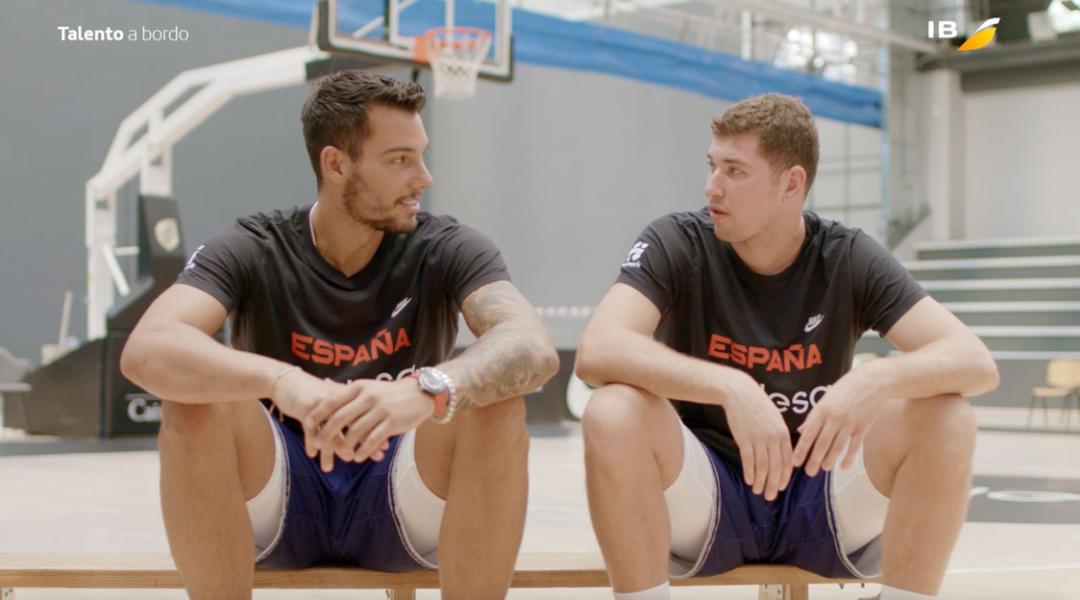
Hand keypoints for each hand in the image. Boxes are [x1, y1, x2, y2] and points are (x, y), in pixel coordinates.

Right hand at [269, 369, 379, 471]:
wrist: (287, 381)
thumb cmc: (313, 395)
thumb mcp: (333, 404)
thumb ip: (349, 416)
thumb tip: (369, 435)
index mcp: (348, 398)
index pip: (365, 417)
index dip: (376, 432)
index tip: (384, 447)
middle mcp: (338, 400)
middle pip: (355, 423)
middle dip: (366, 442)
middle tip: (375, 457)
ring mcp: (322, 404)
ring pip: (333, 430)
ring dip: (338, 448)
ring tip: (344, 461)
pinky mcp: (305, 407)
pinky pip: (310, 429)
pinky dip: (311, 442)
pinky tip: (312, 454)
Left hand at [309, 378, 435, 470]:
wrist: (421, 393)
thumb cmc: (390, 393)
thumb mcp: (369, 386)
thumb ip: (348, 390)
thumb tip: (324, 384)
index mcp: (359, 388)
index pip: (331, 401)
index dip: (317, 414)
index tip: (305, 425)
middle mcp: (368, 397)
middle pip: (340, 418)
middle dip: (326, 434)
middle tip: (318, 444)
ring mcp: (381, 410)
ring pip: (355, 432)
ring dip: (345, 446)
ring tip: (342, 454)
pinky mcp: (393, 422)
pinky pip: (373, 440)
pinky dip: (363, 451)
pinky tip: (359, 457)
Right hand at [720, 373, 792, 500]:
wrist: (741, 393)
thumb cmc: (758, 406)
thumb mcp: (775, 418)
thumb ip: (780, 436)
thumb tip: (782, 454)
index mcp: (783, 434)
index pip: (787, 461)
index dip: (783, 477)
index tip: (780, 487)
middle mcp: (773, 438)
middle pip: (775, 467)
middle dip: (773, 484)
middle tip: (770, 496)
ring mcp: (759, 439)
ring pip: (762, 467)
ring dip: (760, 481)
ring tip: (757, 491)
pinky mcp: (744, 439)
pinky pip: (749, 461)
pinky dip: (749, 473)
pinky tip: (749, 480)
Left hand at [792, 371, 885, 476]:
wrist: (874, 381)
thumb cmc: (846, 388)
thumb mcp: (826, 398)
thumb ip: (814, 416)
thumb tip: (802, 431)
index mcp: (822, 410)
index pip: (808, 434)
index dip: (801, 450)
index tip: (795, 463)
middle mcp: (834, 418)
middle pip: (822, 444)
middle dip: (813, 460)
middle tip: (808, 473)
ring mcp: (850, 423)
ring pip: (837, 448)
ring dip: (829, 461)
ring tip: (823, 469)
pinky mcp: (863, 427)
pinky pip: (854, 447)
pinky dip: (848, 458)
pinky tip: (843, 467)